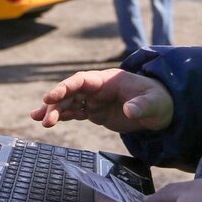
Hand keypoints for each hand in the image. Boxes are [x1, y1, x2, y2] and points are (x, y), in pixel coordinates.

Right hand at [29, 68, 172, 133]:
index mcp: (108, 80)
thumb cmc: (157, 101)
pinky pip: (74, 112)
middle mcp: (98, 88)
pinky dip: (61, 117)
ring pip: (69, 103)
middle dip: (56, 104)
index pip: (82, 80)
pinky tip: (48, 122)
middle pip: (71, 92)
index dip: (65, 87)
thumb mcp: (153, 103)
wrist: (160, 111)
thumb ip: (141, 105)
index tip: (51, 96)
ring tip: (40, 121)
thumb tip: (129, 110)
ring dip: (54, 111)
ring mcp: (95, 100)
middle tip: (44, 118)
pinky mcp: (95, 112)